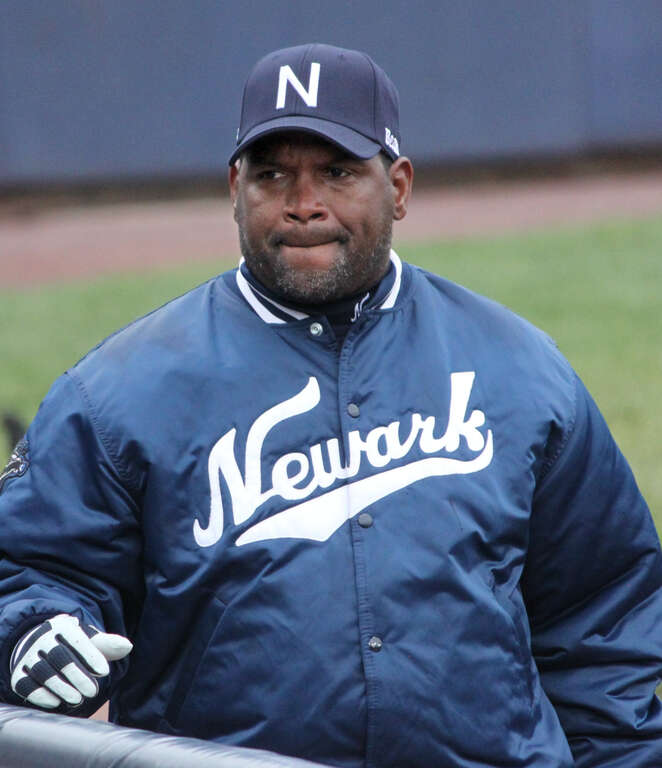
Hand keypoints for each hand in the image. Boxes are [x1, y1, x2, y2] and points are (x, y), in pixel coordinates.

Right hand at [9, 613, 131, 708]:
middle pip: (60, 656)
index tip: (104, 672)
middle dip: (77, 675)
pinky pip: (26, 684)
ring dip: (61, 687)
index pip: (77, 640)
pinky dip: (40, 694)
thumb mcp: (89, 640)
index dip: (90, 656)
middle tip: (93, 691)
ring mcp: (28, 656)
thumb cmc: (72, 644)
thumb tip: (128, 646)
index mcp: (62, 626)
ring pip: (43, 671)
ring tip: (78, 699)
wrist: (39, 645)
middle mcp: (42, 638)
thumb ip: (107, 644)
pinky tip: (56, 702)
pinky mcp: (18, 673)